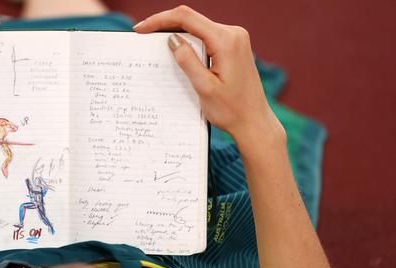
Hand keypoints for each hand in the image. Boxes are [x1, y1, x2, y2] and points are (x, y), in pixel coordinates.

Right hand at [134, 6, 284, 145]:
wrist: (254, 121)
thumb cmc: (232, 110)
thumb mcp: (204, 87)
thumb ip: (187, 61)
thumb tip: (171, 40)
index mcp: (227, 41)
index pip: (187, 18)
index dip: (160, 20)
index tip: (141, 29)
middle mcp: (233, 34)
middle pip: (191, 19)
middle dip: (165, 24)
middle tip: (143, 34)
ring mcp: (235, 38)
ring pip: (198, 27)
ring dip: (176, 33)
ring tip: (155, 43)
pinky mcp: (233, 46)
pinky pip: (206, 36)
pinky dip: (189, 41)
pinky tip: (176, 51)